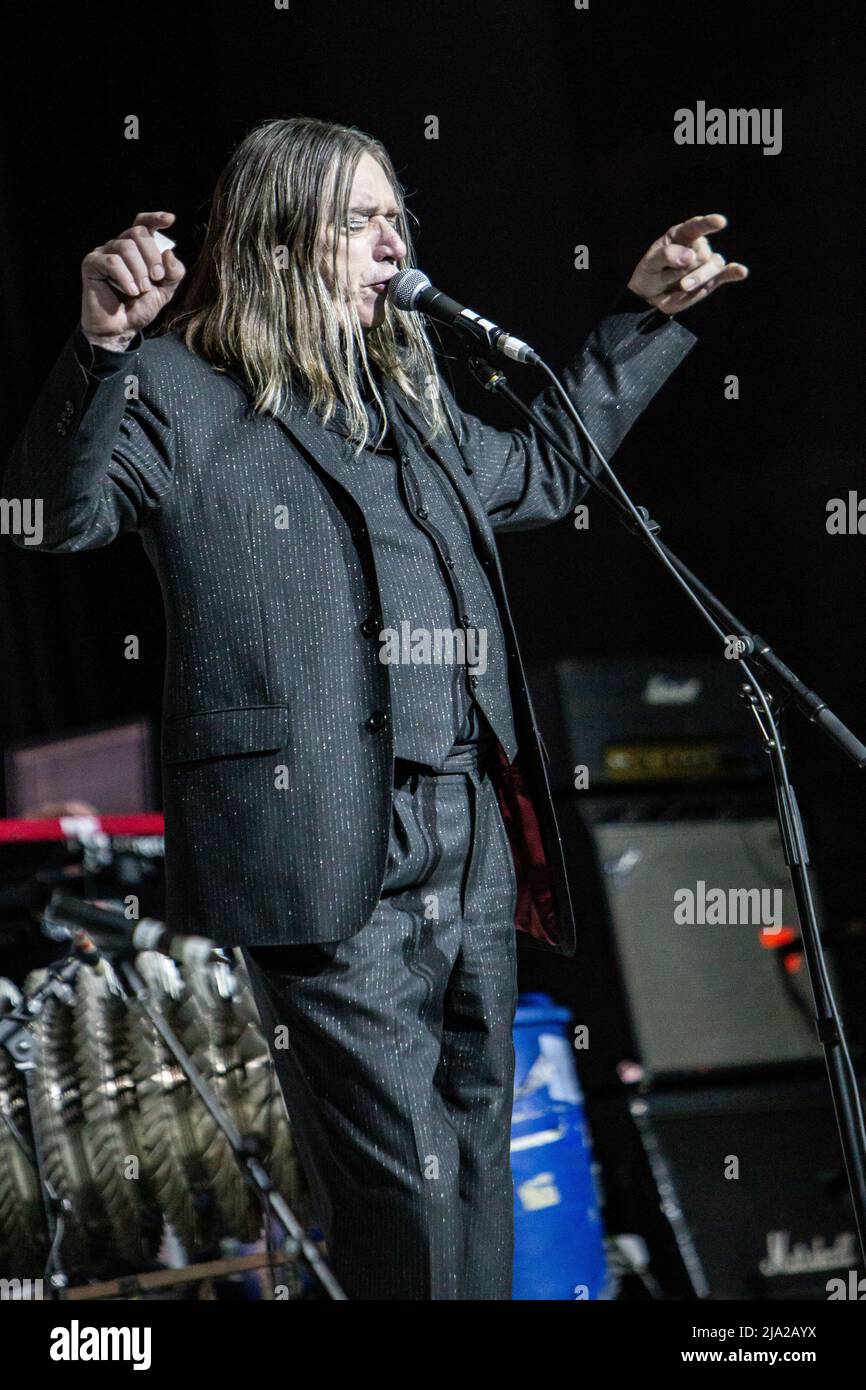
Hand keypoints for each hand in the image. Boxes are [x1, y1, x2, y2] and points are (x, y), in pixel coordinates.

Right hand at [81, 211, 185, 347]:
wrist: (120, 329)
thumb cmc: (139, 307)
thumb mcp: (165, 290)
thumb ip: (173, 272)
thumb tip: (169, 253)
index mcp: (137, 248)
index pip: (143, 223)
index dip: (156, 218)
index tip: (170, 220)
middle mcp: (119, 245)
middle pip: (138, 233)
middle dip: (152, 256)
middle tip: (156, 277)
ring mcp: (104, 253)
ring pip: (125, 247)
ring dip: (139, 271)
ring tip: (140, 290)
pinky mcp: (91, 264)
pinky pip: (111, 262)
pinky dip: (125, 278)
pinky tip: (129, 291)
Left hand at [627, 213, 747, 315]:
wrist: (651, 295)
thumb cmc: (650, 273)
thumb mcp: (650, 263)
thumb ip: (666, 256)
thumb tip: (690, 256)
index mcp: (681, 234)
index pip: (696, 226)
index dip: (708, 223)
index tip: (720, 222)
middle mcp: (697, 245)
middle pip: (701, 254)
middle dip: (683, 270)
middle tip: (665, 276)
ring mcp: (706, 261)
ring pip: (712, 265)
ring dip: (698, 278)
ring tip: (683, 286)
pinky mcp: (712, 278)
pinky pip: (726, 273)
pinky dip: (734, 272)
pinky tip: (741, 271)